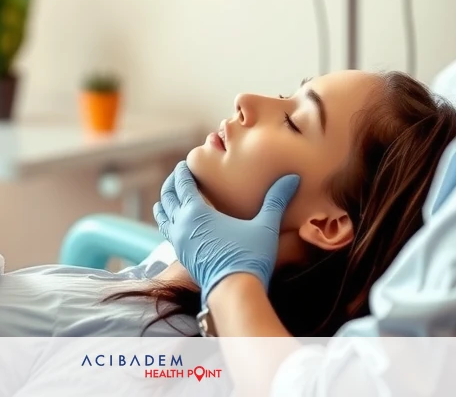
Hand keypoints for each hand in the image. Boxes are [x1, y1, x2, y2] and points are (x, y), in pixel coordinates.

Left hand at [153, 160, 299, 304]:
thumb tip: (293, 177)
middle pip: (167, 197)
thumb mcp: (265, 225)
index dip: (182, 171)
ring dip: (164, 203)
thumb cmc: (249, 257)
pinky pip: (167, 233)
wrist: (234, 292)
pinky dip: (166, 222)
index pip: (182, 184)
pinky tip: (174, 224)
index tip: (185, 163)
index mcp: (197, 212)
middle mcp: (182, 225)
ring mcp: (179, 242)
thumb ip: (276, 199)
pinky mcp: (182, 257)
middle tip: (177, 175)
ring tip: (168, 197)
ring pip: (163, 217)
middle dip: (171, 184)